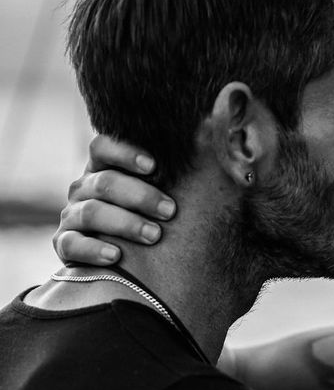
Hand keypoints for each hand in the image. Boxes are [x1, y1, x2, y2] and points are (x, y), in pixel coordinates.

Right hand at [53, 136, 174, 265]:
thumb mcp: (160, 190)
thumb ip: (176, 171)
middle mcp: (84, 188)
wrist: (123, 258)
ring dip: (126, 223)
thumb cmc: (151, 215)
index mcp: (104, 168)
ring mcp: (72, 216)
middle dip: (141, 195)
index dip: (125, 152)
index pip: (102, 147)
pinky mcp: (64, 244)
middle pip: (105, 182)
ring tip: (155, 235)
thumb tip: (213, 132)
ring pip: (92, 212)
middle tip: (171, 210)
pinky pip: (72, 244)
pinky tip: (116, 256)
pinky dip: (94, 249)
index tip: (154, 166)